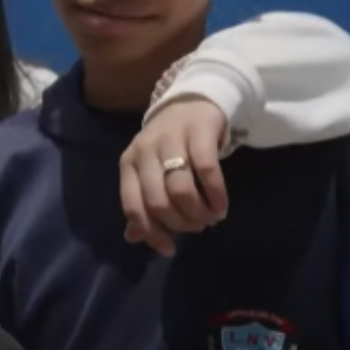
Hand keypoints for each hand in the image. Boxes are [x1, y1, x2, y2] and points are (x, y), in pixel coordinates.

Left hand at [118, 98, 230, 256]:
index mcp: (128, 163)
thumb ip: (141, 203)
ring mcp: (171, 139)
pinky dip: (216, 195)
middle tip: (197, 227)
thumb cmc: (168, 145)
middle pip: (158, 202)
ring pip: (181, 190)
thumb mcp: (148, 171)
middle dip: (180, 223)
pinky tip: (221, 206)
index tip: (170, 248)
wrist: (192, 101)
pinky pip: (207, 171)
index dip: (151, 232)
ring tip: (210, 218)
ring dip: (199, 213)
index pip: (133, 206)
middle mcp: (145, 150)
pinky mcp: (199, 133)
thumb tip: (134, 238)